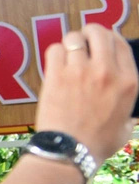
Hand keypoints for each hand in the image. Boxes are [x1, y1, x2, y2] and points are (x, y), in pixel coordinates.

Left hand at [36, 23, 136, 174]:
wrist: (70, 150)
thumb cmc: (98, 143)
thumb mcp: (126, 126)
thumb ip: (128, 110)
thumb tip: (128, 111)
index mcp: (128, 82)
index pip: (121, 44)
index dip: (110, 38)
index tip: (103, 42)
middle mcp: (106, 72)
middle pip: (99, 33)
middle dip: (91, 33)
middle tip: (84, 40)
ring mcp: (80, 71)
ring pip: (74, 38)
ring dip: (71, 43)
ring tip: (69, 52)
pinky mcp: (56, 75)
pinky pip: (55, 50)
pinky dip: (55, 53)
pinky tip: (56, 63)